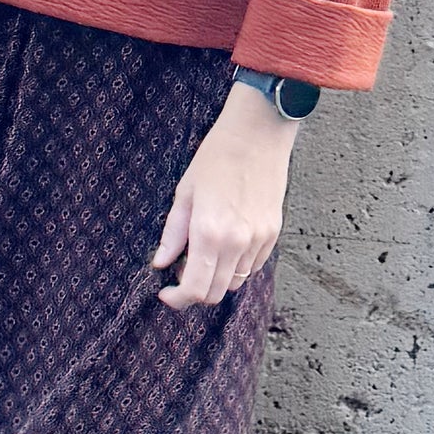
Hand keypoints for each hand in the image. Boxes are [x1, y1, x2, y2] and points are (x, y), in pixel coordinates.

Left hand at [152, 83, 297, 308]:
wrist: (257, 134)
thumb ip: (173, 234)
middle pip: (216, 293)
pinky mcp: (273, 233)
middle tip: (181, 275)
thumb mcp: (184, 194)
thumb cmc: (216, 158)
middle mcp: (237, 242)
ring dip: (216, 279)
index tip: (166, 294)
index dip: (178, 299)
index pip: (195, 289)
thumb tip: (161, 263)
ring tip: (203, 255)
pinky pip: (252, 266)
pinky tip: (225, 246)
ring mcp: (259, 240)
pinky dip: (236, 266)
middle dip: (195, 293)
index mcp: (210, 233)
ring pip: (236, 282)